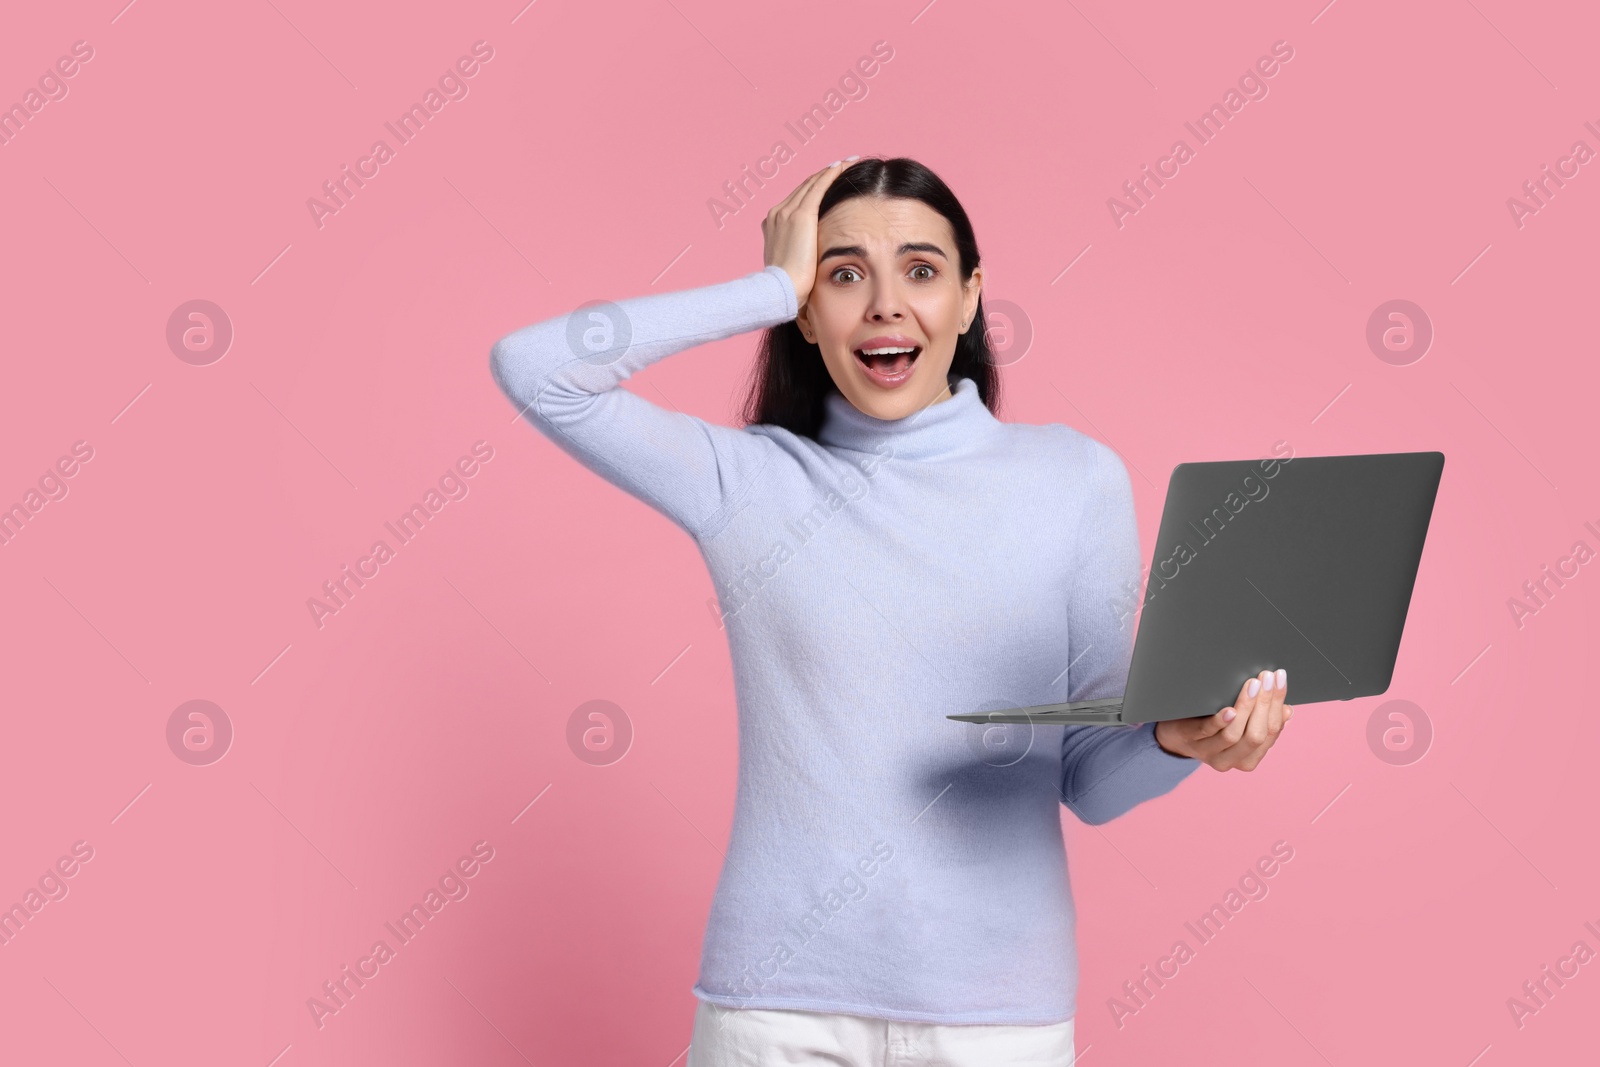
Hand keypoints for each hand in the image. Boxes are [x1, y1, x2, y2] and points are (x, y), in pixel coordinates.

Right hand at [762, 158, 854, 307]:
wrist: (781, 288)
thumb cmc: (788, 284)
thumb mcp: (790, 263)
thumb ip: (797, 251)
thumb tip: (810, 256)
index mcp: (773, 223)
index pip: (797, 199)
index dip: (814, 189)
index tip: (829, 182)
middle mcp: (777, 213)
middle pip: (804, 187)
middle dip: (823, 176)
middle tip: (843, 166)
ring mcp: (787, 212)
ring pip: (812, 183)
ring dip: (830, 171)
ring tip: (848, 163)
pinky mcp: (801, 215)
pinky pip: (819, 186)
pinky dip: (832, 174)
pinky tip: (844, 166)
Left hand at [1154, 669, 1291, 770]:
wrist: (1172, 735)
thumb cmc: (1211, 725)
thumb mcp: (1239, 726)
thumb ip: (1260, 721)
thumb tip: (1286, 710)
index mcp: (1248, 758)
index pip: (1270, 732)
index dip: (1277, 705)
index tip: (1280, 680)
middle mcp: (1230, 760)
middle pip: (1256, 735)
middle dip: (1265, 704)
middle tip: (1267, 678)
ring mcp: (1208, 752)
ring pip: (1234, 734)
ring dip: (1247, 707)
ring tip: (1253, 685)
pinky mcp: (1190, 740)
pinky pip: (1207, 732)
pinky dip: (1220, 721)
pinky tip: (1229, 709)